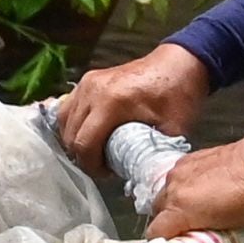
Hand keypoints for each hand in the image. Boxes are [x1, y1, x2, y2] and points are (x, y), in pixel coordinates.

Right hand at [52, 43, 210, 159]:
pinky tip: (88, 135)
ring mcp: (87, 83)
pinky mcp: (87, 80)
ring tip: (96, 151)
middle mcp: (93, 90)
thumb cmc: (178, 94)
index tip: (108, 174)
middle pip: (71, 135)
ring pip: (64, 121)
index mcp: (112, 102)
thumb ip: (153, 156)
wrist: (179, 63)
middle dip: (84, 156)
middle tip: (105, 165)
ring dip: (75, 141)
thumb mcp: (172, 130)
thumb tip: (140, 178)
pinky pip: (68, 108)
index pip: (84, 144)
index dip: (92, 166)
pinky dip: (73, 125)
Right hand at [143, 137, 243, 242]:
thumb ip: (227, 241)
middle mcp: (175, 189)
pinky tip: (200, 189)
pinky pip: (178, 177)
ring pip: (166, 192)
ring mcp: (181, 170)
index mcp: (182, 210)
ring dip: (174, 203)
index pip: (155, 233)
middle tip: (185, 230)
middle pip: (157, 211)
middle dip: (167, 222)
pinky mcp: (191, 158)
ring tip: (193, 209)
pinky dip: (184, 186)